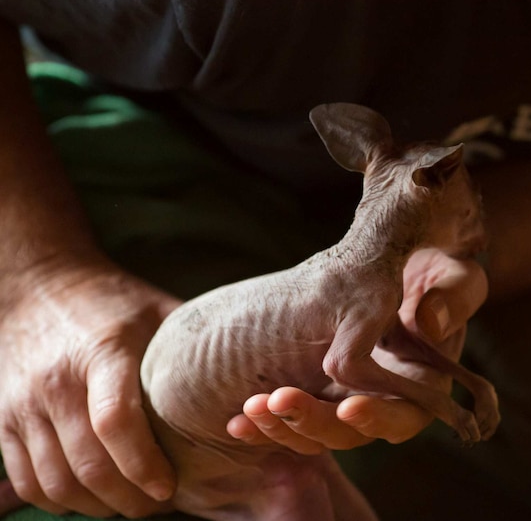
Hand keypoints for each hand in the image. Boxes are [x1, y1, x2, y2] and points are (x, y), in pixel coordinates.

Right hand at [0, 255, 180, 516]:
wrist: (39, 287)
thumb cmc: (113, 303)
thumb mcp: (159, 312)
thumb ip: (194, 347)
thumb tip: (250, 376)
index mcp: (102, 353)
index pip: (115, 422)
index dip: (144, 464)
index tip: (170, 486)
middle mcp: (55, 382)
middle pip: (89, 464)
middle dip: (130, 498)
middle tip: (161, 503)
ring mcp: (22, 405)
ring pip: (57, 482)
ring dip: (98, 506)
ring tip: (133, 503)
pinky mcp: (2, 421)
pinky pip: (28, 481)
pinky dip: (61, 501)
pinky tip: (94, 497)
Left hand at [226, 248, 487, 450]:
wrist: (402, 260)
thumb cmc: (437, 271)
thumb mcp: (458, 276)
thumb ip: (454, 297)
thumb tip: (428, 322)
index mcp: (426, 385)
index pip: (405, 417)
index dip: (379, 418)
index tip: (351, 406)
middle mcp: (387, 402)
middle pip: (352, 433)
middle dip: (315, 422)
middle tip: (282, 400)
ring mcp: (352, 399)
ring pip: (317, 433)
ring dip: (283, 426)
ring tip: (252, 409)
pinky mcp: (321, 391)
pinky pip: (295, 418)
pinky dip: (268, 422)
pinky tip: (237, 420)